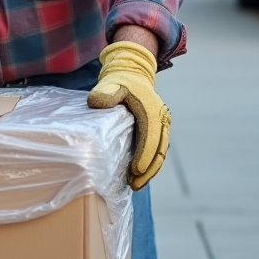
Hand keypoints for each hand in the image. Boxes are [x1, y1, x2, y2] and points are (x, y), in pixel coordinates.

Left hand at [87, 41, 170, 189]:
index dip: (145, 154)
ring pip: (161, 153)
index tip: (136, 170)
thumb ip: (106, 92)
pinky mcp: (158, 130)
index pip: (151, 136)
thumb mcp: (112, 82)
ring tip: (136, 185)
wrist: (133, 74)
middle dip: (149, 170)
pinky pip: (157, 150)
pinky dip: (151, 164)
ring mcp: (161, 125)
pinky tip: (139, 175)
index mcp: (152, 110)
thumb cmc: (121, 80)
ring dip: (151, 170)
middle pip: (160, 149)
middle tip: (135, 185)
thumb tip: (96, 102)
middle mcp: (161, 119)